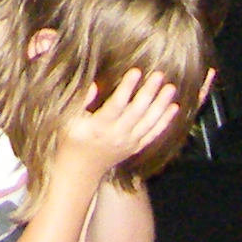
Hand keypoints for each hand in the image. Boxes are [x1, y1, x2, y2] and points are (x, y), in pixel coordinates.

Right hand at [53, 66, 183, 180]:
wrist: (80, 170)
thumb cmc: (71, 140)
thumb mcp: (67, 120)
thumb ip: (80, 101)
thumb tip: (95, 83)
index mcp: (99, 127)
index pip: (116, 105)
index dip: (126, 88)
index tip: (136, 71)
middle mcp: (117, 135)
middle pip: (137, 111)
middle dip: (148, 92)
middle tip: (159, 74)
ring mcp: (129, 143)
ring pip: (149, 122)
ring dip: (161, 104)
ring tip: (170, 87)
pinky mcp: (136, 147)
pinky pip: (153, 134)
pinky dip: (165, 121)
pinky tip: (174, 107)